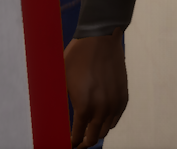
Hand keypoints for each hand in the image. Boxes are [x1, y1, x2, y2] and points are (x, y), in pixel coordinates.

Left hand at [64, 32, 127, 146]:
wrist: (100, 39)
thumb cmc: (76, 58)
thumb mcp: (62, 81)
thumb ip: (61, 103)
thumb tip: (53, 118)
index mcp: (84, 107)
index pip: (77, 137)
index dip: (71, 143)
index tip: (66, 143)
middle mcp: (102, 108)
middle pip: (94, 138)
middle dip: (83, 142)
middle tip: (75, 141)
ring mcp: (115, 102)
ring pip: (106, 130)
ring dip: (96, 132)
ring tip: (87, 130)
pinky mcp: (123, 95)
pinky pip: (116, 118)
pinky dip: (108, 121)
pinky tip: (99, 118)